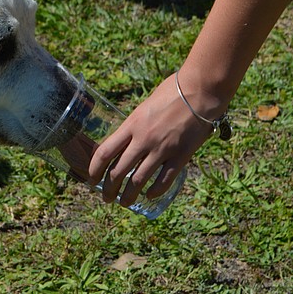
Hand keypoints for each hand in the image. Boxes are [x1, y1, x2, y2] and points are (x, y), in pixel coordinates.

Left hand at [87, 72, 214, 205]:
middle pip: (118, 171)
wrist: (200, 91)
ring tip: (124, 203)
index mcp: (131, 125)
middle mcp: (143, 139)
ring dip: (128, 196)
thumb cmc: (172, 92)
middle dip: (109, 189)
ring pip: (138, 181)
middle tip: (107, 197)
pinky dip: (154, 191)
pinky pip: (164, 180)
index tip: (92, 179)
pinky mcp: (181, 156)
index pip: (105, 152)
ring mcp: (162, 149)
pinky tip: (149, 195)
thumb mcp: (145, 107)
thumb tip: (125, 140)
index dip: (94, 170)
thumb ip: (135, 125)